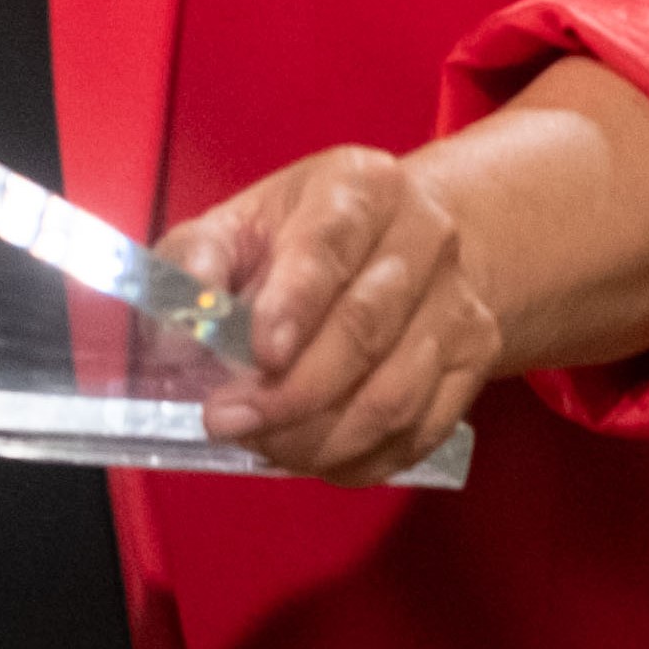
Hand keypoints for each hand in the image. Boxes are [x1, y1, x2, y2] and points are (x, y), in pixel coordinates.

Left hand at [165, 144, 499, 485]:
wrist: (402, 245)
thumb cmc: (301, 240)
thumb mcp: (236, 226)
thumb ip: (195, 267)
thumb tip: (175, 338)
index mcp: (361, 187)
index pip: (329, 245)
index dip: (295, 304)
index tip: (260, 355)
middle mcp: (424, 237)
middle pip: (365, 329)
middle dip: (293, 392)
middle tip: (230, 421)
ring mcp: (458, 302)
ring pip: (395, 393)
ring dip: (322, 437)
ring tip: (264, 446)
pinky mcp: (473, 361)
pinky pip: (420, 432)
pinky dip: (361, 461)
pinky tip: (313, 458)